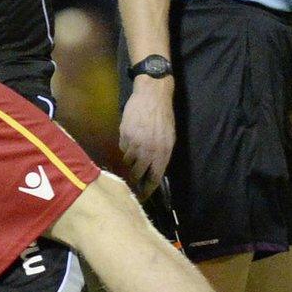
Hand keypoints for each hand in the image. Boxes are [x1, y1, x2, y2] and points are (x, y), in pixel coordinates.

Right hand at [117, 77, 174, 196]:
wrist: (152, 96)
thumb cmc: (164, 117)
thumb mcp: (169, 137)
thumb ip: (162, 154)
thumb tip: (154, 169)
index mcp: (163, 152)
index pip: (154, 178)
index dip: (147, 189)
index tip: (143, 196)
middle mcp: (148, 150)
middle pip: (137, 173)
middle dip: (134, 177)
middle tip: (132, 179)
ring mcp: (135, 143)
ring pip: (127, 160)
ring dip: (129, 159)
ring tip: (132, 152)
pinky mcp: (124, 134)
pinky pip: (122, 147)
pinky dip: (125, 146)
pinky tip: (130, 137)